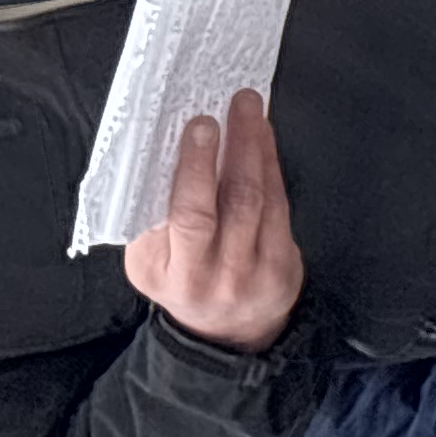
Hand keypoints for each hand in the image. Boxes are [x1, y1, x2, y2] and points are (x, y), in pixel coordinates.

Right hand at [121, 92, 307, 350]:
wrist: (224, 333)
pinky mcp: (284, 265)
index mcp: (169, 273)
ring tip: (249, 108)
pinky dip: (270, 165)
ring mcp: (254, 273)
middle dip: (236, 147)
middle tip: (235, 103)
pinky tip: (262, 137)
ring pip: (260, 198)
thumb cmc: (180, 278)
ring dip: (256, 146)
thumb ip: (152, 218)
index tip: (201, 125)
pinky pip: (279, 205)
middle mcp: (213, 276)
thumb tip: (167, 151)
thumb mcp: (150, 260)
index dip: (196, 168)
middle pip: (232, 204)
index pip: (186, 217)